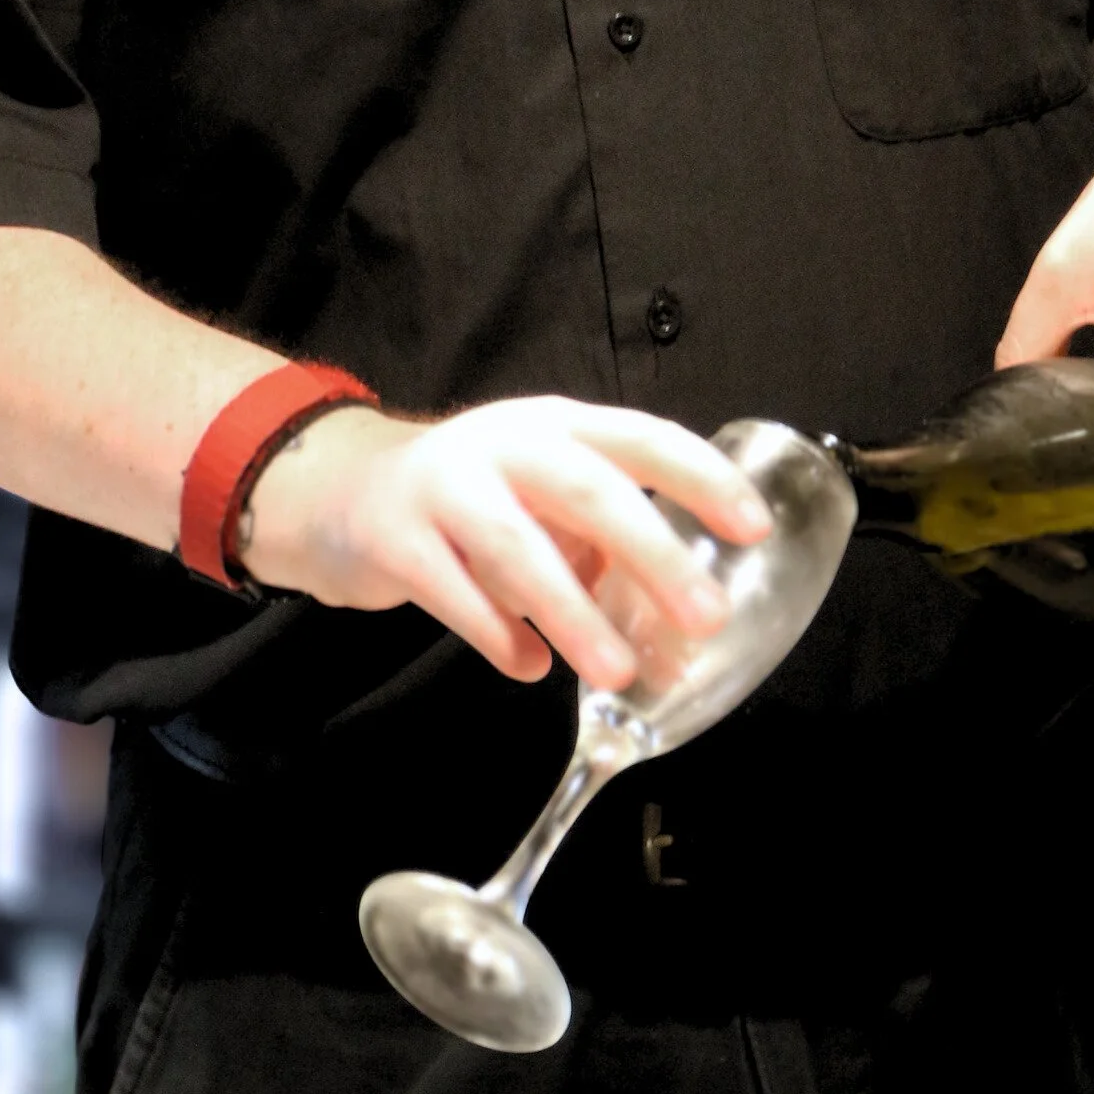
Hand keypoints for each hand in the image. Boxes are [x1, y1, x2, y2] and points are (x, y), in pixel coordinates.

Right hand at [242, 394, 773, 690]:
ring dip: (573, 610)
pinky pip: (454, 595)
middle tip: (705, 614)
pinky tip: (530, 668)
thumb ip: (603, 542)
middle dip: (652, 552)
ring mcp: (443, 488)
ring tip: (619, 668)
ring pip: (517, 547)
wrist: (340, 492)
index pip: (640, 437)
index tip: (754, 526)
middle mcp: (502, 444)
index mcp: (554, 425)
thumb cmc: (470, 501)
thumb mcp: (539, 496)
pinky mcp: (394, 541)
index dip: (700, 477)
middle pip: (587, 488)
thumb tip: (681, 620)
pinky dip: (497, 636)